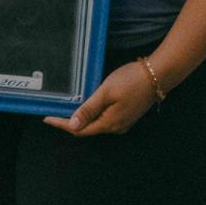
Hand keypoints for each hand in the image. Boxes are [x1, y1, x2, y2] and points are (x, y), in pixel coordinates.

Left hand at [48, 57, 165, 136]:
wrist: (158, 74)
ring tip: (65, 110)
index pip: (79, 130)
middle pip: (87, 129)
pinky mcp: (127, 115)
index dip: (62, 124)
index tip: (47, 118)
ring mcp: (122, 122)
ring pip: (96, 124)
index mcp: (109, 123)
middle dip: (69, 123)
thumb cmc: (132, 80)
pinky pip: (105, 119)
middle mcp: (116, 127)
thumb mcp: (106, 92)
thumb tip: (73, 125)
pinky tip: (86, 107)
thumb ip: (89, 109)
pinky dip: (92, 115)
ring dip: (81, 119)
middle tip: (53, 113)